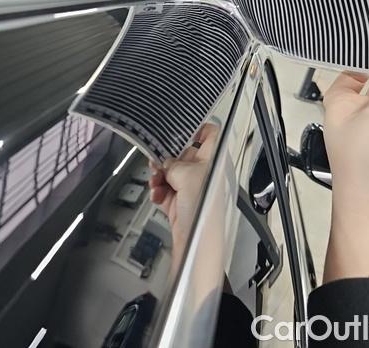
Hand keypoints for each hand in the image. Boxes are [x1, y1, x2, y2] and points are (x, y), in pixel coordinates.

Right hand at [149, 123, 219, 268]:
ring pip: (170, 172)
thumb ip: (173, 164)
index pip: (210, 135)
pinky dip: (158, 190)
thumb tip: (165, 162)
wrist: (196, 241)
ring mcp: (190, 188)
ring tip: (156, 181)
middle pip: (183, 154)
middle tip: (158, 161)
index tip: (180, 126)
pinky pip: (164, 189)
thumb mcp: (187, 176)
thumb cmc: (203, 211)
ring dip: (159, 175)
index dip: (197, 128)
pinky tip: (157, 194)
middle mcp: (203, 173)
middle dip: (167, 157)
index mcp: (213, 161)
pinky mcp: (179, 202)